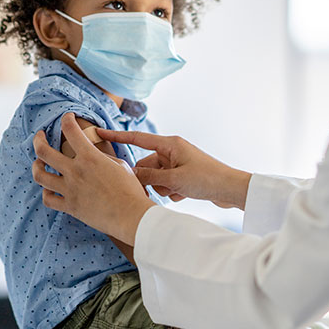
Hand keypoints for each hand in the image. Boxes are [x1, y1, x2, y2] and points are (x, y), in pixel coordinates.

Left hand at [32, 113, 155, 245]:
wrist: (130, 215)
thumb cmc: (130, 190)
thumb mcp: (120, 165)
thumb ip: (102, 158)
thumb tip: (94, 156)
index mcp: (89, 157)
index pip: (70, 130)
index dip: (66, 119)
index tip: (67, 117)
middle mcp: (75, 171)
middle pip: (43, 151)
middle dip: (38, 140)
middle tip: (39, 136)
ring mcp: (69, 189)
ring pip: (40, 175)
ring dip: (36, 166)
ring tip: (39, 163)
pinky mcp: (70, 206)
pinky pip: (48, 199)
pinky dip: (46, 192)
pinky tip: (50, 189)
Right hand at [96, 128, 251, 209]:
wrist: (230, 189)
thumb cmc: (206, 179)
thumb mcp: (173, 179)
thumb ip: (149, 176)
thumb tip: (129, 175)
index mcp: (170, 144)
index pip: (137, 139)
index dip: (117, 137)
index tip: (98, 133)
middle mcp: (173, 151)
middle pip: (146, 165)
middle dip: (150, 180)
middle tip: (164, 188)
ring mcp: (178, 164)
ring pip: (156, 178)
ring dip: (163, 189)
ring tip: (178, 192)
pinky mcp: (183, 176)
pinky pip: (167, 185)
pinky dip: (172, 192)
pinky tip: (185, 195)